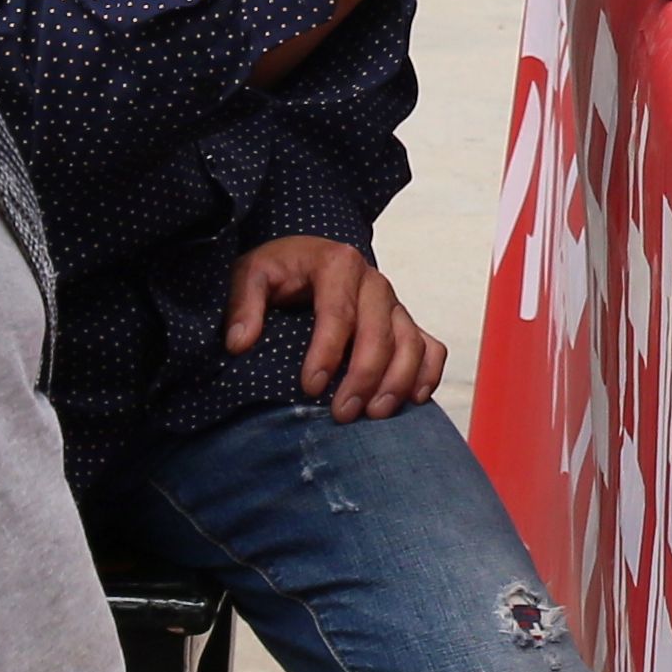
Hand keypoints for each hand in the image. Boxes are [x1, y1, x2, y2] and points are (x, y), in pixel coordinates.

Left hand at [233, 234, 446, 414]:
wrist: (305, 256)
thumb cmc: (279, 270)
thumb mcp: (251, 274)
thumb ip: (243, 304)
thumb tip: (241, 342)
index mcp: (338, 264)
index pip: (339, 312)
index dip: (327, 353)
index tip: (310, 388)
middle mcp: (374, 282)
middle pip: (380, 332)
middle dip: (364, 376)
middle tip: (343, 413)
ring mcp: (395, 303)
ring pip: (411, 342)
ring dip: (398, 381)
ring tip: (375, 414)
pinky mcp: (405, 322)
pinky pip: (430, 346)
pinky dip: (428, 373)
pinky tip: (412, 399)